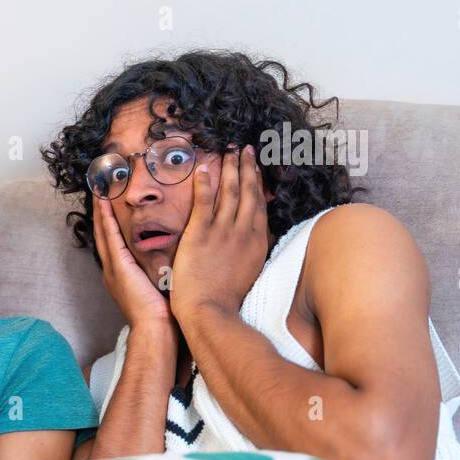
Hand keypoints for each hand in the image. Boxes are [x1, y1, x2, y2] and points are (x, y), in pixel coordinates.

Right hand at [94, 195, 175, 332]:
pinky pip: (110, 237)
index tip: (110, 204)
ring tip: (99, 191)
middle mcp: (112, 269)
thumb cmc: (163, 315)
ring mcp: (113, 267)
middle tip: (99, 191)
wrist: (156, 329)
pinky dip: (105, 219)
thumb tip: (175, 258)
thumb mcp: (161, 287)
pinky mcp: (118, 266)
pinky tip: (104, 204)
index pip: (114, 241)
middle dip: (100, 212)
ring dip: (100, 211)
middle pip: (103, 234)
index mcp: (121, 274)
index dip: (110, 222)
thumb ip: (162, 270)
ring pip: (103, 232)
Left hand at [169, 144, 268, 324]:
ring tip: (230, 150)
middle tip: (247, 148)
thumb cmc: (226, 299)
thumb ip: (251, 253)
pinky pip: (204, 202)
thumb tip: (253, 243)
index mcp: (257, 242)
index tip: (258, 169)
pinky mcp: (200, 234)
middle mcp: (243, 232)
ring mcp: (222, 231)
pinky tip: (203, 168)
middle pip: (249, 192)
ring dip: (231, 168)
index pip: (259, 206)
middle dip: (248, 167)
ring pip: (230, 191)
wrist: (209, 311)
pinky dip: (205, 183)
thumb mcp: (250, 273)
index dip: (259, 184)